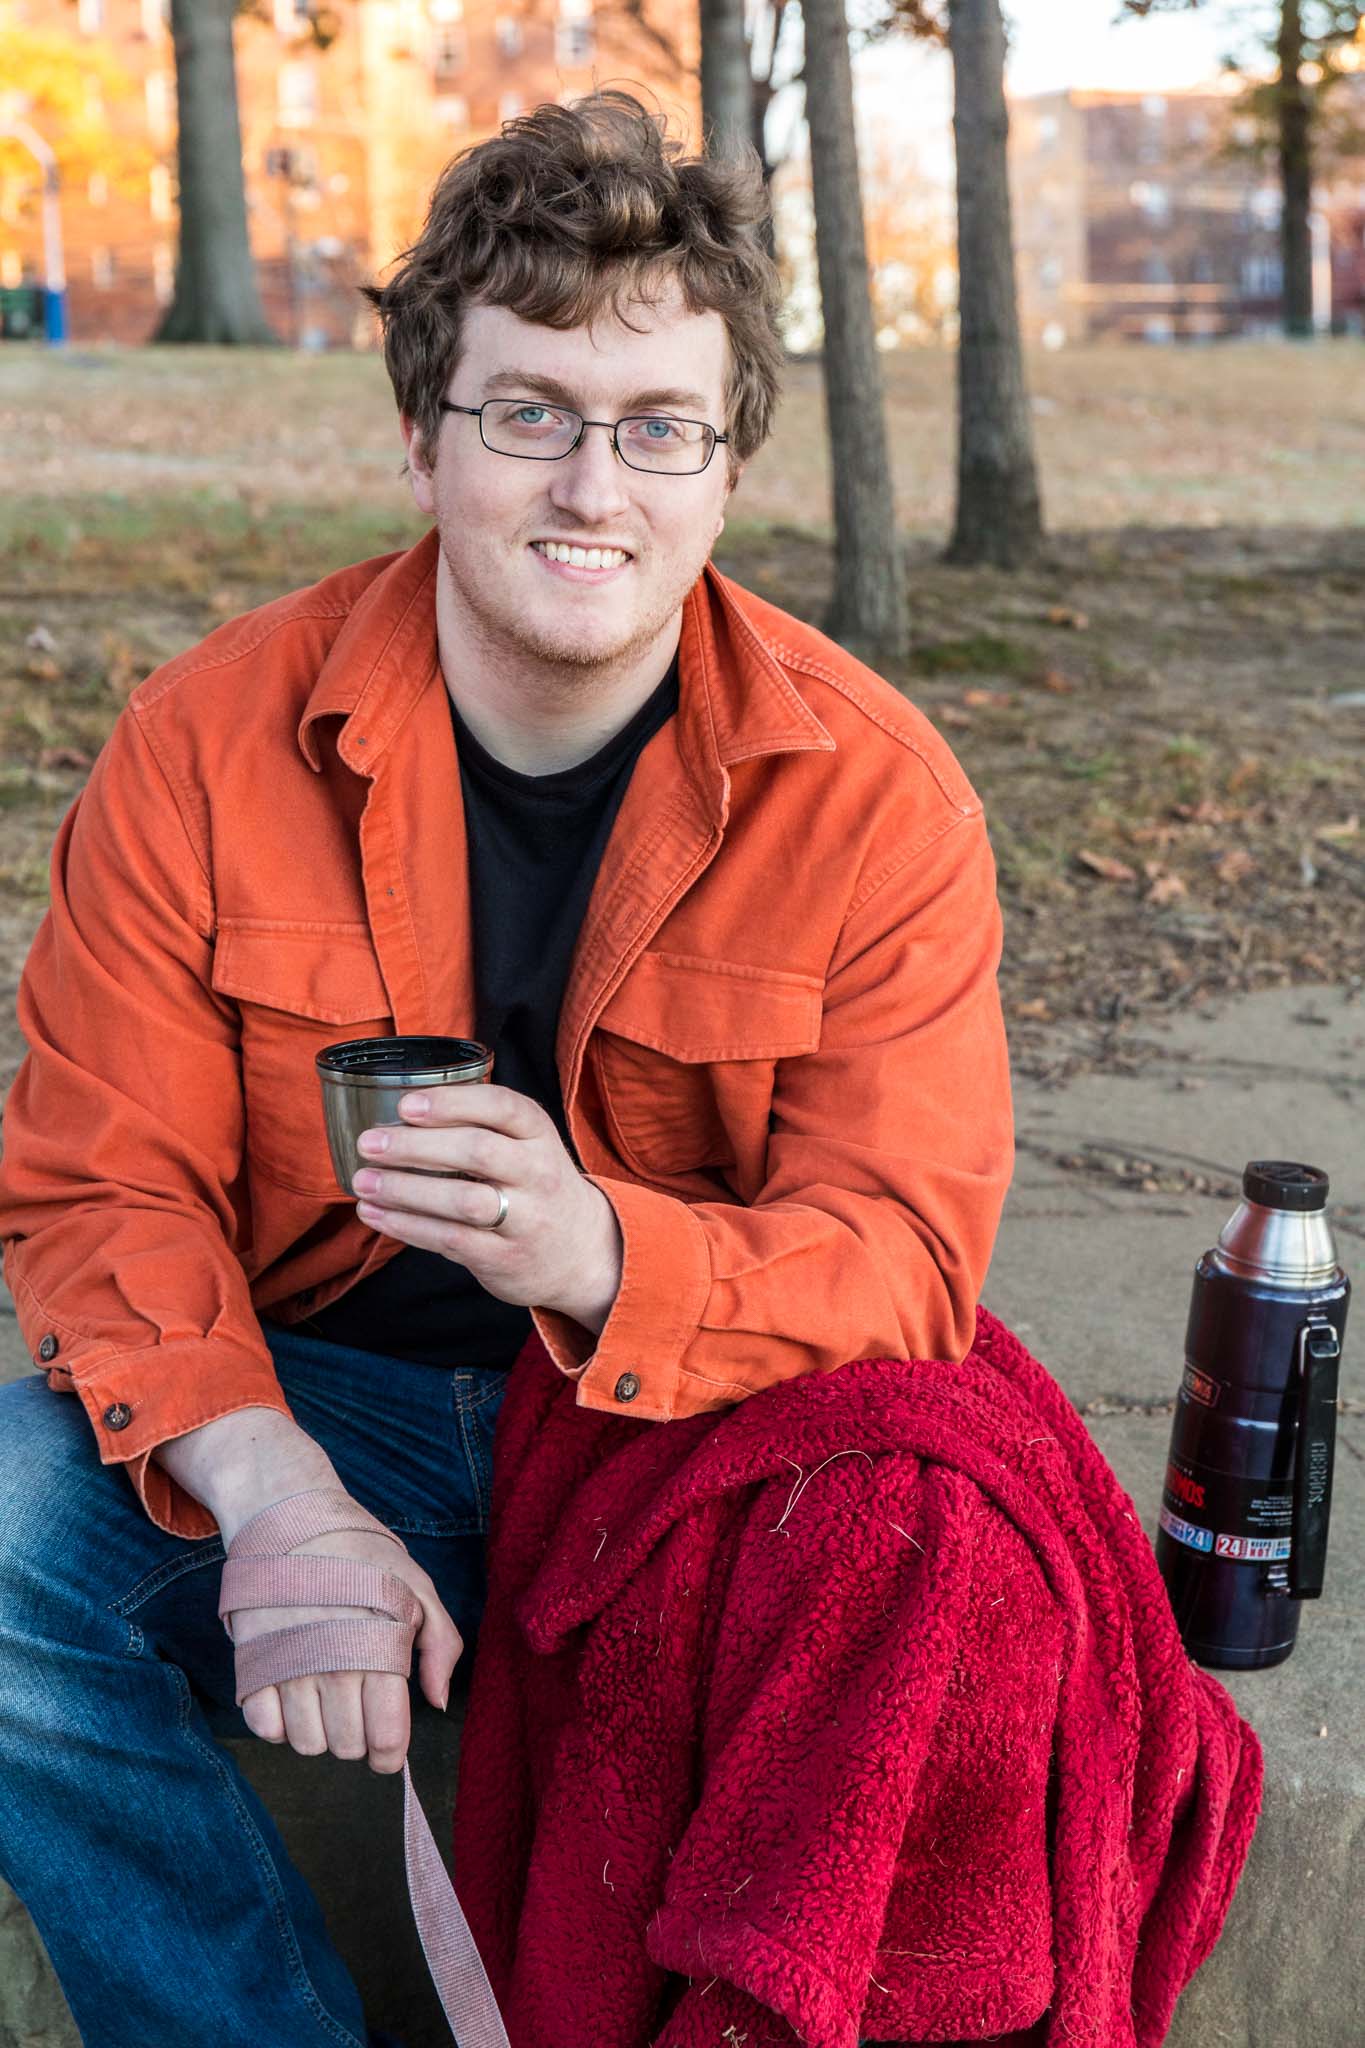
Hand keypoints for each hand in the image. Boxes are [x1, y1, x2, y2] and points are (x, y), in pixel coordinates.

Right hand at [229, 1507, 463, 1773]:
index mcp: (379, 1647)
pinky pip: (264, 1728)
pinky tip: (294, 1694)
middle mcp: (333, 1663)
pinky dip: (280, 1723)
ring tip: (327, 1698)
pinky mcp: (251, 1662)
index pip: (385, 1736)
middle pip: (346, 1746)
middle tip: (358, 1706)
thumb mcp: (417, 1587)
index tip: (388, 1745)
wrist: (292, 1517)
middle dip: (358, 1738)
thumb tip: (438, 1702)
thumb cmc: (362, 1556)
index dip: (389, 1753)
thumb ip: (440, 1646)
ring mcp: (288, 1665)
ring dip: (319, 1733)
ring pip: (306, 1744)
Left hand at [350, 1083, 623, 1334]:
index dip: (452, 1103)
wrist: (582, 1251)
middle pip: (478, 1152)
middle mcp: (538, 1172)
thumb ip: (480, 1126)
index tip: (406, 1105)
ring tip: (363, 1182)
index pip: (502, 1107)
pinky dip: (407, 1226)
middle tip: (370, 1143)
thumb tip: (397, 1114)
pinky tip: (377, 1213)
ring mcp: (526, 1218)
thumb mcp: (526, 1145)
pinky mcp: (505, 1257)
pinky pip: (451, 1240)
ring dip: (406, 1190)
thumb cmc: (535, 1185)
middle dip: (416, 1146)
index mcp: (538, 1134)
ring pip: (462, 1201)